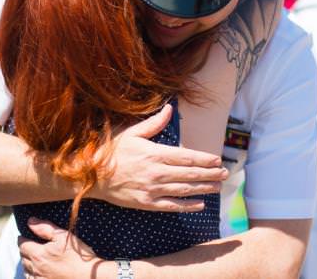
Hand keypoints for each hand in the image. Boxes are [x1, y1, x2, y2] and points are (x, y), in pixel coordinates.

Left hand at [19, 218, 101, 278]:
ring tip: (31, 259)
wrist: (90, 276)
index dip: (22, 239)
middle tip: (27, 246)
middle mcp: (36, 269)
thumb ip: (45, 228)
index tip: (22, 236)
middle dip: (24, 250)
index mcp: (38, 254)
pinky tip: (37, 273)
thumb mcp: (63, 236)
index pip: (22, 245)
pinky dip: (32, 275)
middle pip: (23, 258)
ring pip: (26, 271)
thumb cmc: (79, 255)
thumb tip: (30, 221)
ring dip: (27, 264)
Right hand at [90, 104, 228, 211]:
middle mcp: (157, 172)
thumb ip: (154, 123)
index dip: (205, 159)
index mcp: (155, 153)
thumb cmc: (111, 151)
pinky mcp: (147, 203)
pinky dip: (187, 206)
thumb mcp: (132, 133)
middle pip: (190, 174)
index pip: (187, 157)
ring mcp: (152, 189)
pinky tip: (200, 204)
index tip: (217, 159)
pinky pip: (172, 206)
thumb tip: (170, 109)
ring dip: (204, 188)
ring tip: (218, 186)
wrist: (91, 175)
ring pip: (185, 190)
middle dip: (210, 174)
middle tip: (225, 174)